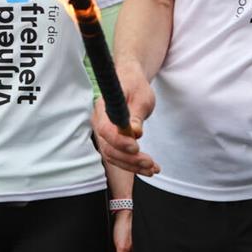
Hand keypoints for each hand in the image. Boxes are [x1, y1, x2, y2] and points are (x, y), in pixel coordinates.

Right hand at [92, 61, 158, 175]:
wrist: (130, 82)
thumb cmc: (135, 86)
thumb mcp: (141, 97)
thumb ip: (137, 115)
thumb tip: (135, 133)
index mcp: (103, 108)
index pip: (105, 130)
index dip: (119, 142)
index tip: (136, 146)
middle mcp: (99, 123)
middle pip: (108, 148)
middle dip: (129, 159)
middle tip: (150, 162)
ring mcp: (104, 133)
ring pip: (112, 156)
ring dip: (132, 166)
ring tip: (153, 169)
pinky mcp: (111, 140)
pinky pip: (118, 156)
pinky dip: (132, 165)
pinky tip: (149, 168)